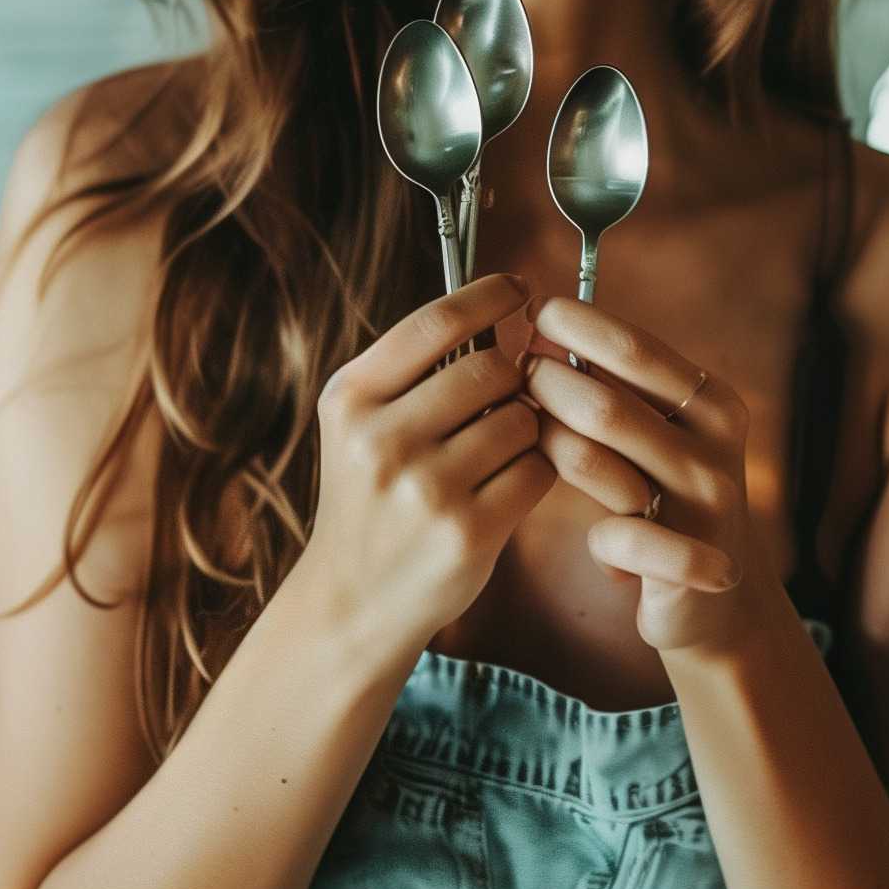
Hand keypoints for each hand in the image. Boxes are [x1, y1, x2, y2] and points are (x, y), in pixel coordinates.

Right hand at [296, 275, 557, 662]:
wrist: (353, 600)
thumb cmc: (370, 497)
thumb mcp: (359, 425)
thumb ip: (412, 369)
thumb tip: (499, 304)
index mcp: (351, 398)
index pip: (436, 320)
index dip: (489, 295)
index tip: (519, 288)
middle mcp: (381, 439)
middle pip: (491, 367)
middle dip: (511, 378)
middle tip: (506, 398)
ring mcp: (425, 488)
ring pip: (521, 419)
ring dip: (524, 430)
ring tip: (497, 453)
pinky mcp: (468, 532)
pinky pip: (537, 470)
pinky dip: (535, 472)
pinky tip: (507, 487)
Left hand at [519, 295, 774, 657]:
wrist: (721, 601)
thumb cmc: (670, 500)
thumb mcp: (660, 434)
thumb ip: (617, 385)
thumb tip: (542, 324)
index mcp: (713, 402)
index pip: (632, 347)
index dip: (571, 328)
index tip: (530, 322)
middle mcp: (716, 446)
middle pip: (604, 402)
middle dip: (545, 388)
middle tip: (516, 384)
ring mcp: (704, 503)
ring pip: (593, 459)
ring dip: (548, 446)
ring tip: (530, 442)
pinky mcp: (684, 561)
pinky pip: (609, 534)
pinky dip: (593, 540)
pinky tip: (600, 547)